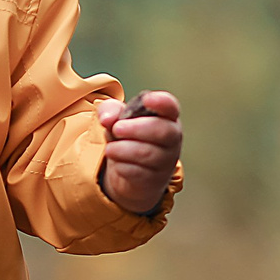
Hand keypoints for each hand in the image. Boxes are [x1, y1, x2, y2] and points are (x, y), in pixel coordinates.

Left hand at [98, 90, 181, 213]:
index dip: (161, 102)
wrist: (130, 174)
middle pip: (162, 131)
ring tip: (110, 148)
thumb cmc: (128, 138)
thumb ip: (110, 110)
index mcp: (166, 117)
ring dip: (122, 149)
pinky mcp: (155, 179)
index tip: (147, 99)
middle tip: (116, 129)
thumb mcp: (116, 119)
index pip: (170, 106)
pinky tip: (117, 163)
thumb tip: (107, 119)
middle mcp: (172, 138)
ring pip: (147, 153)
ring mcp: (166, 160)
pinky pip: (138, 172)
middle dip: (135, 128)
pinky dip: (122, 166)